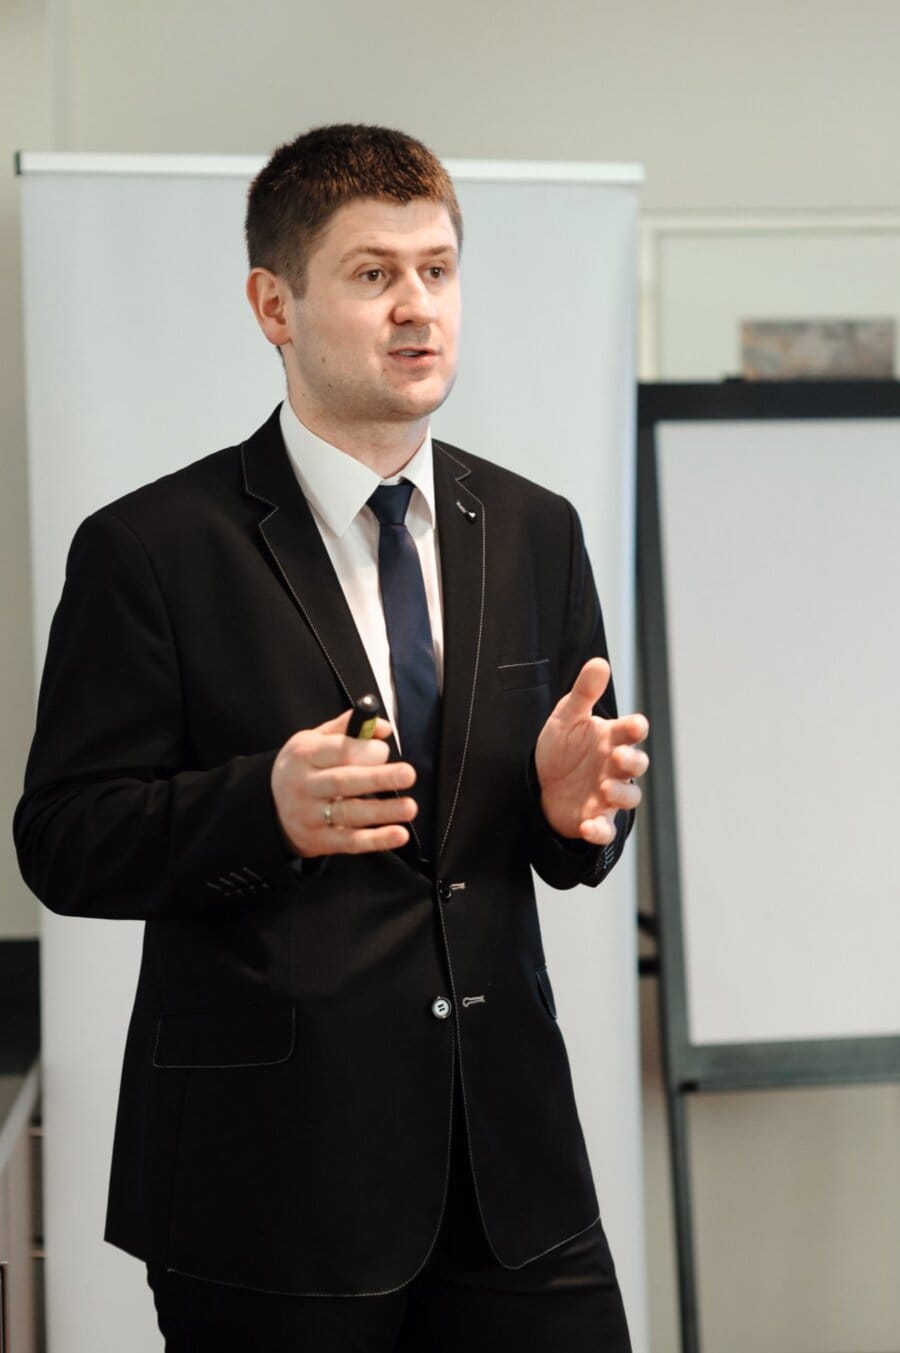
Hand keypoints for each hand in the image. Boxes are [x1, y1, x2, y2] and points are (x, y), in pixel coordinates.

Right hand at [271, 710, 416, 857]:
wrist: (270, 808)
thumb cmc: (304, 767)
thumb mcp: (314, 740)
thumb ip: (348, 728)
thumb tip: (384, 727)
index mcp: (303, 755)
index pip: (335, 751)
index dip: (363, 749)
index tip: (385, 750)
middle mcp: (303, 786)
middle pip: (342, 781)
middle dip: (377, 778)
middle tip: (408, 774)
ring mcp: (309, 816)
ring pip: (348, 813)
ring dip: (382, 811)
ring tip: (410, 807)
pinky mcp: (318, 840)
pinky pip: (350, 841)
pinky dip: (375, 840)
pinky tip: (398, 834)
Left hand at [535, 658, 648, 845]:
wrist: (540, 784)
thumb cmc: (562, 748)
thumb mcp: (566, 717)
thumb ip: (584, 692)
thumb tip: (598, 662)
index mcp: (611, 739)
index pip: (630, 732)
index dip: (634, 729)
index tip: (634, 725)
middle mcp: (614, 767)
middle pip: (636, 765)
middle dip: (632, 761)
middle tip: (618, 757)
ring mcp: (607, 794)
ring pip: (629, 797)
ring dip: (622, 794)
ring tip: (605, 789)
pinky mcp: (594, 818)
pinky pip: (605, 829)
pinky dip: (600, 830)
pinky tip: (589, 826)